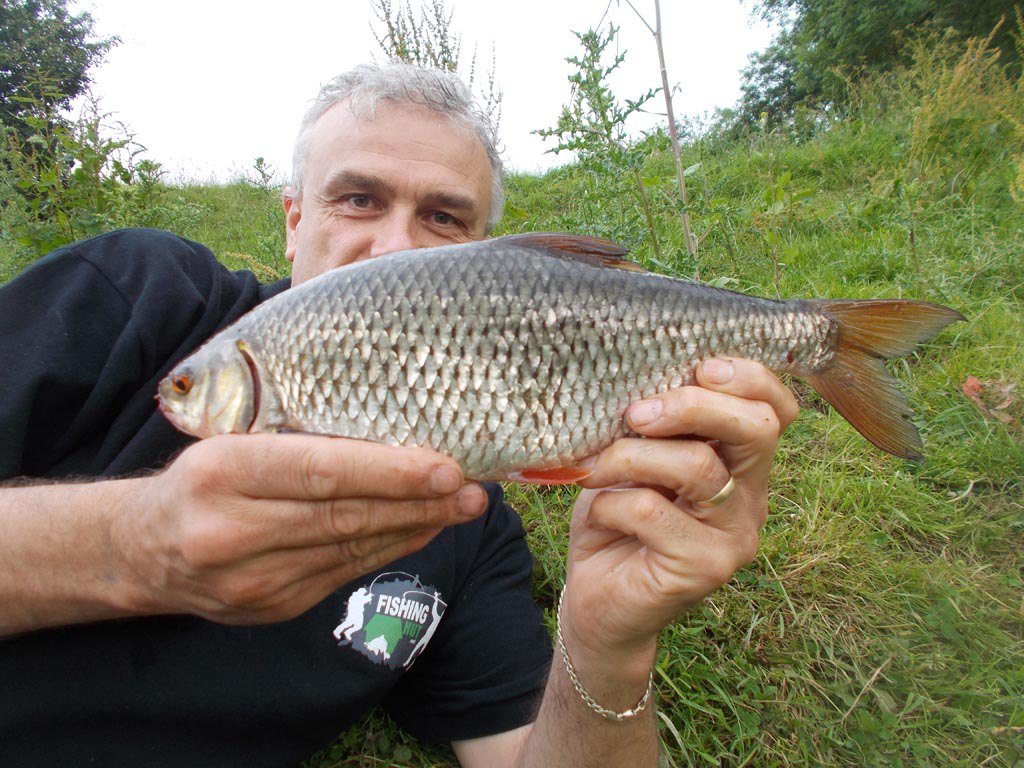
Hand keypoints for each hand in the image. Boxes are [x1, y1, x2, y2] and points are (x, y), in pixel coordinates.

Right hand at [112, 434, 486, 623]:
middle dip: (419, 503)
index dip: (388, 472)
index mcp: (222, 473)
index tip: (444, 468)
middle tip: (474, 489)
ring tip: (463, 507)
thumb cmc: (201, 480)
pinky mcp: (273, 608)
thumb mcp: (232, 440)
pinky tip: (422, 529)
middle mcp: (233, 532)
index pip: (319, 471)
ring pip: (352, 549)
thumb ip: (298, 439)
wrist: (143, 551)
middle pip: (345, 516)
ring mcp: (253, 581)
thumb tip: (391, 428)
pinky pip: (345, 574)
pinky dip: (390, 549)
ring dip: (415, 527)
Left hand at [560, 359, 797, 686]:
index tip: (699, 366)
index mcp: (741, 465)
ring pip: (696, 466)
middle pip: (754, 429)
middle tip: (637, 413)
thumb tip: (638, 375)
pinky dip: (610, 502)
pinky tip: (597, 513)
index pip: (775, 409)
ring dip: (630, 455)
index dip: (748, 377)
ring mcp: (732, 538)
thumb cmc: (617, 520)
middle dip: (692, 405)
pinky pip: (652, 510)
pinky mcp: (701, 569)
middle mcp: (750, 500)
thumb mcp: (637, 461)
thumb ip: (655, 426)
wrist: (599, 604)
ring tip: (594, 469)